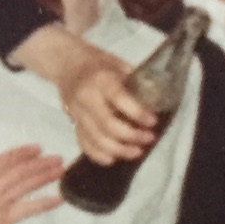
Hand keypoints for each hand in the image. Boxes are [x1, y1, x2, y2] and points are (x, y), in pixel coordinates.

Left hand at [0, 146, 64, 223]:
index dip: (16, 156)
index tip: (35, 148)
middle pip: (15, 174)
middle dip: (36, 165)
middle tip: (58, 159)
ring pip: (22, 187)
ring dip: (40, 177)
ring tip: (60, 170)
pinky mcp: (1, 222)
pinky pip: (24, 210)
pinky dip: (41, 204)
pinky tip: (57, 199)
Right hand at [59, 50, 157, 166]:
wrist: (67, 64)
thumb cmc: (98, 64)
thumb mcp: (119, 64)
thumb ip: (136, 82)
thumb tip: (157, 100)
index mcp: (100, 79)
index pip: (120, 99)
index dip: (138, 113)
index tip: (153, 122)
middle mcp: (86, 98)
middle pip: (108, 125)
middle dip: (131, 136)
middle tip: (149, 139)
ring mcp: (76, 113)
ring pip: (96, 139)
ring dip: (119, 150)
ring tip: (137, 152)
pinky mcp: (72, 124)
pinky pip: (84, 144)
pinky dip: (98, 155)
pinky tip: (114, 159)